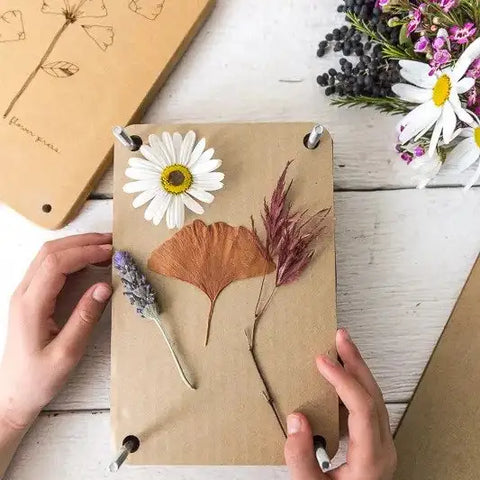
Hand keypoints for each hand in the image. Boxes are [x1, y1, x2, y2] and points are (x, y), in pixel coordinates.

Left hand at [0, 233, 112, 429]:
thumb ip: (85, 318)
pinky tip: (87, 260)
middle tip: (112, 241)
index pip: (57, 264)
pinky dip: (70, 256)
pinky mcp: (30, 297)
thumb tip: (105, 286)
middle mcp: (24, 293)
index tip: (111, 252)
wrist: (14, 392)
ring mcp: (24, 293)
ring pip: (47, 255)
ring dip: (76, 245)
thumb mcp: (67, 353)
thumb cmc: (39, 378)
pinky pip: (48, 265)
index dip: (86, 252)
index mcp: (31, 305)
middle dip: (83, 241)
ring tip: (104, 246)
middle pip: (50, 252)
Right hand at [284, 329, 396, 479]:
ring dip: (357, 370)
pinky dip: (353, 386)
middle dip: (356, 362)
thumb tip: (296, 419)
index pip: (362, 407)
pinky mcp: (372, 445)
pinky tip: (340, 378)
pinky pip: (367, 406)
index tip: (321, 360)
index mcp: (372, 459)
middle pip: (374, 395)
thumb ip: (302, 459)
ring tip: (341, 349)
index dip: (342, 380)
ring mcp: (380, 446)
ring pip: (374, 398)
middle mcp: (382, 448)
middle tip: (341, 337)